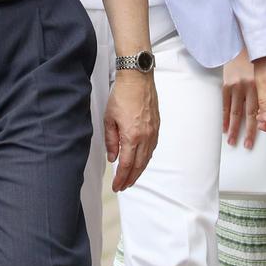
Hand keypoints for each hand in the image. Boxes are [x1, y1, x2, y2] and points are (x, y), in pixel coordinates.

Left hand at [104, 70, 159, 192]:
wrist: (138, 78)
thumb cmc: (122, 95)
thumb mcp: (109, 119)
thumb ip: (111, 141)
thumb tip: (112, 157)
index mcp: (132, 136)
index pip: (126, 165)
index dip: (121, 178)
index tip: (116, 186)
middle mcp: (145, 137)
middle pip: (138, 165)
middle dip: (130, 179)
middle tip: (123, 186)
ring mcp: (153, 132)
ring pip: (147, 158)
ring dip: (139, 170)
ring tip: (131, 177)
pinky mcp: (157, 126)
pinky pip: (152, 147)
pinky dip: (146, 158)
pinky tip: (141, 160)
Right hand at [223, 48, 258, 147]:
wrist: (241, 43)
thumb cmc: (258, 60)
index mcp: (262, 85)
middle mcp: (250, 87)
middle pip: (250, 115)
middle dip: (250, 132)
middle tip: (248, 145)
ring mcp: (237, 86)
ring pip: (236, 112)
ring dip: (235, 128)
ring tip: (233, 141)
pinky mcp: (227, 83)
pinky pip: (225, 104)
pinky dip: (225, 117)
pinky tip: (225, 128)